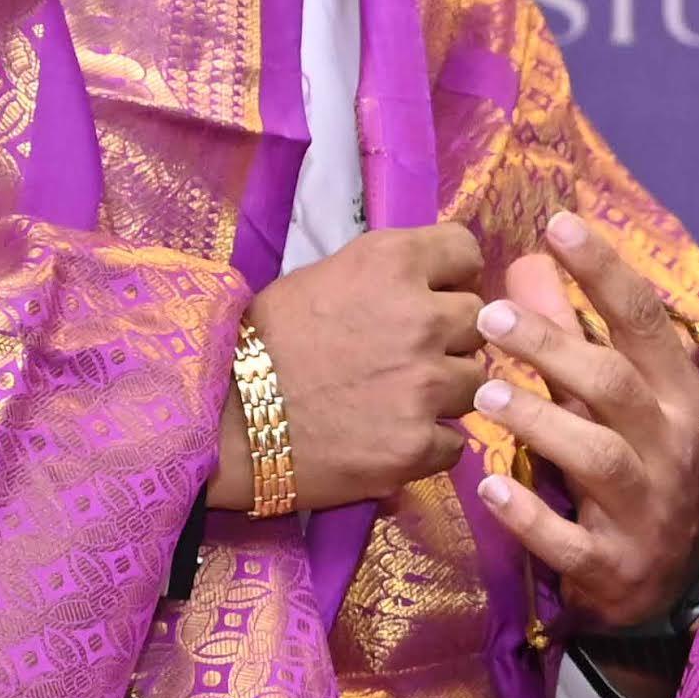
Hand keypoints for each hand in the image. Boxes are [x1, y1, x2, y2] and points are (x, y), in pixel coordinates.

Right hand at [223, 222, 483, 511]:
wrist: (222, 420)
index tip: (435, 296)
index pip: (466, 252)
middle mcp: (421, 318)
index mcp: (392, 262)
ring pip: (475, 384)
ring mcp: (425, 385)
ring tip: (395, 400)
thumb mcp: (325, 277)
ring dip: (445, 393)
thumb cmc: (263, 342)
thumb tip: (437, 286)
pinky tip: (389, 438)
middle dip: (450, 338)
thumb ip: (389, 276)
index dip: (453, 277)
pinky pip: (454, 443)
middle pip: (477, 322)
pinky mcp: (419, 444)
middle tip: (406, 356)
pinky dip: (428, 445)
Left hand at [468, 214, 698, 629]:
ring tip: (483, 394)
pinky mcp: (614, 563)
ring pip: (599, 455)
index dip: (605, 271)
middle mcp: (669, 444)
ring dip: (542, 421)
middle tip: (488, 315)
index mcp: (674, 394)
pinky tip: (487, 487)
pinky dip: (531, 516)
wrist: (665, 581)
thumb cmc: (634, 466)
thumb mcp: (611, 398)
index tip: (559, 225)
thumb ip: (572, 331)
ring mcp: (645, 507)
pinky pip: (571, 540)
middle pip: (615, 383)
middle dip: (555, 345)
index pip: (645, 321)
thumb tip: (529, 259)